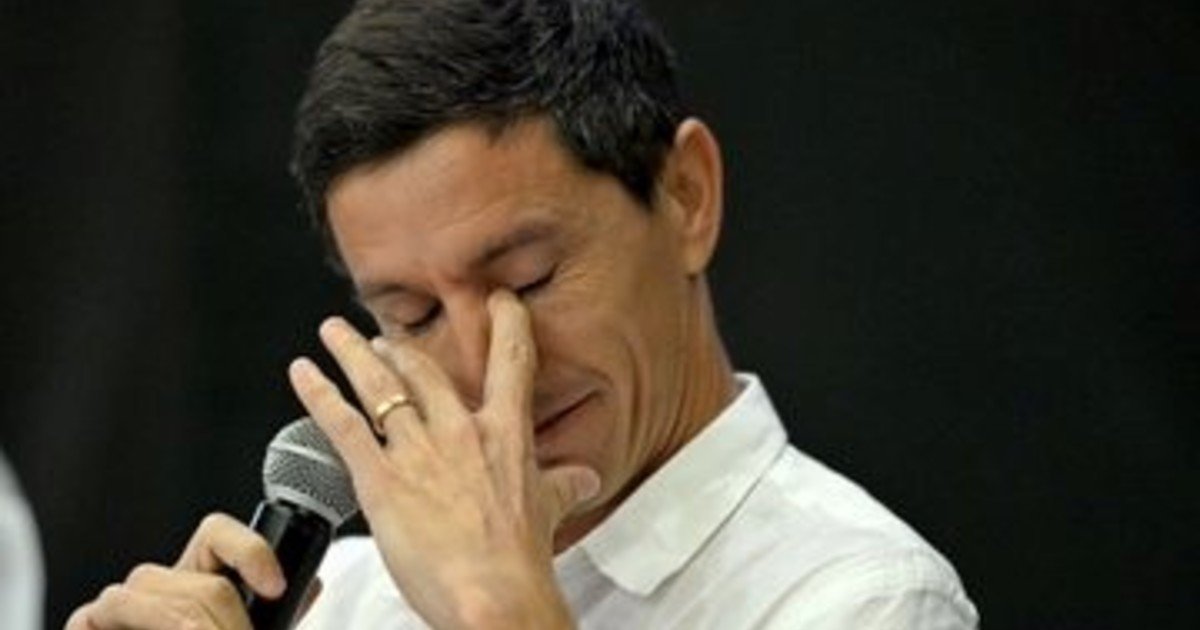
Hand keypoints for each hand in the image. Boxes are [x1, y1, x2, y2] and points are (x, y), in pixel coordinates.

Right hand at [64, 513, 285, 629]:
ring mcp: (119, 604)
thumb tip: (310, 583)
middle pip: (204, 581)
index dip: (250, 551)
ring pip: (166, 598)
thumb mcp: (245, 629)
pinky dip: (156, 627)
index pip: (217, 533)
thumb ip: (274, 612)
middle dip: (232, 624)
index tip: (276, 588)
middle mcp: (157, 585)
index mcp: (195, 580)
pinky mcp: (85, 622)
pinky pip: (112, 609)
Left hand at [287, 290, 598, 628]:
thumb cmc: (518, 561)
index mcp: (504, 436)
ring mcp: (418, 451)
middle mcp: (460, 432)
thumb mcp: (548, 514)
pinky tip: (304, 374)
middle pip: (424, 370)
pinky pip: (343, 424)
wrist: (493, 596)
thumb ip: (563, 488)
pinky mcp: (381, 478)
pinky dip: (319, 394)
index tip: (499, 301)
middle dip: (398, 348)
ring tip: (334, 333)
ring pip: (378, 386)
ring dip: (352, 354)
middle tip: (381, 338)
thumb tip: (585, 480)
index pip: (512, 364)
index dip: (507, 324)